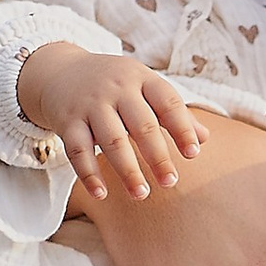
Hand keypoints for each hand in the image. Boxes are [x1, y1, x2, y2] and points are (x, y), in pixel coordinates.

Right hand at [18, 43, 204, 201]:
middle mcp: (116, 89)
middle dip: (157, 156)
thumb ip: (172, 112)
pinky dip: (89, 174)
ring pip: (111, 140)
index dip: (182, 128)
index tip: (193, 154)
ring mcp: (90, 104)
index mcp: (142, 79)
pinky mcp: (67, 121)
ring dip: (127, 170)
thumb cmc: (115, 86)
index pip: (167, 102)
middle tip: (170, 182)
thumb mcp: (144, 88)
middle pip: (141, 124)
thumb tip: (204, 138)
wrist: (60, 71)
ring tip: (141, 194)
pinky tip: (102, 194)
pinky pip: (78, 151)